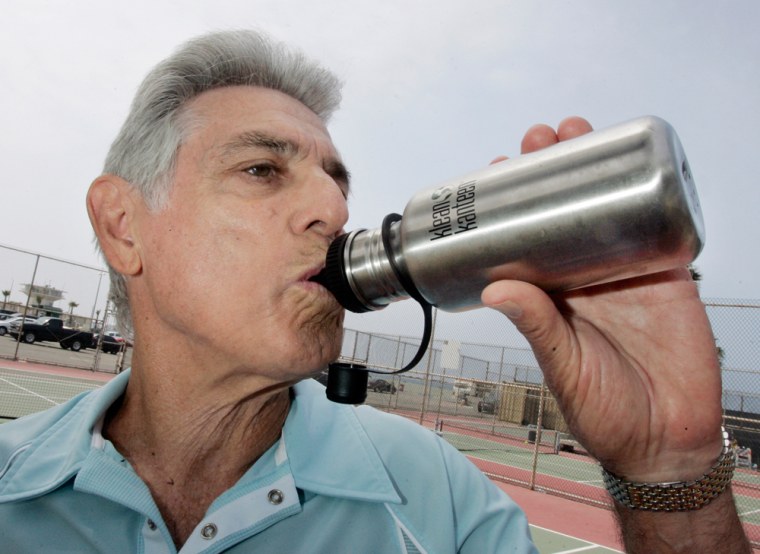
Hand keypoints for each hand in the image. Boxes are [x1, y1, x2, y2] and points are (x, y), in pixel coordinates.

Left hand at [483, 117, 722, 480]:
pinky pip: (658, 225)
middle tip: (538, 138)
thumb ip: (536, 327)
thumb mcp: (562, 366)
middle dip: (552, 171)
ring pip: (608, 207)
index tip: (496, 168)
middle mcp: (584, 276)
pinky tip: (636, 160)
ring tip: (576, 132)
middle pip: (565, 210)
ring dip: (594, 168)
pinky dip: (651, 192)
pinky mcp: (666, 274)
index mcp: (551, 295)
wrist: (666, 438)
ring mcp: (625, 270)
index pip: (525, 237)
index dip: (512, 203)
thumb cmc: (605, 412)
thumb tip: (495, 289)